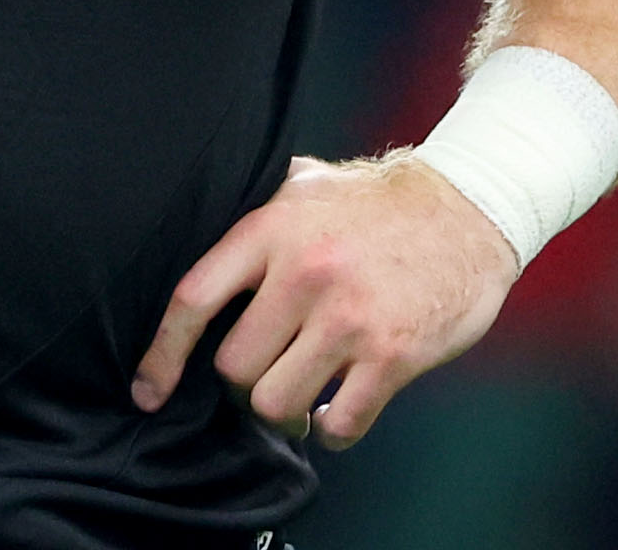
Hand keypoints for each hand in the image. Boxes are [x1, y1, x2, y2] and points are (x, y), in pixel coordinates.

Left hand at [131, 153, 518, 450]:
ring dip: (286, 414)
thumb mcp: (308, 184)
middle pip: (233, 368)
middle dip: (242, 386)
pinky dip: (332, 432)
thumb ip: (261, 209)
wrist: (470, 207)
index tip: (148, 392)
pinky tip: (338, 415)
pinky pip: (340, 424)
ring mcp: (348, 317)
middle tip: (264, 378)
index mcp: (271, 231)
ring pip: (276, 402)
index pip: (193, 300)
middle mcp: (303, 274)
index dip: (161, 354)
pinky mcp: (392, 353)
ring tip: (301, 402)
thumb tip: (213, 227)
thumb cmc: (382, 201)